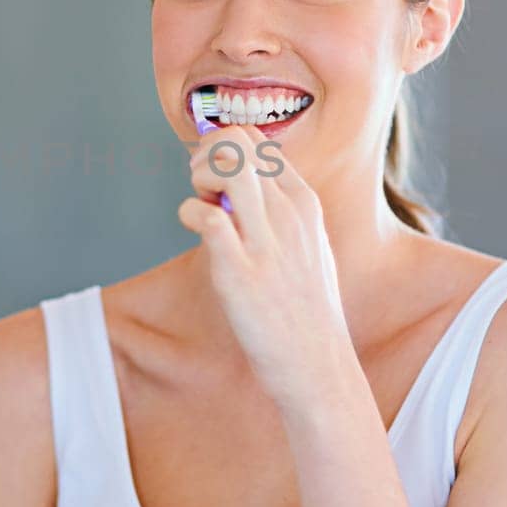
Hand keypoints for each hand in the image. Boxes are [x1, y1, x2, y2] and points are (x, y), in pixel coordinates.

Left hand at [179, 124, 346, 409]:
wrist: (318, 365)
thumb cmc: (306, 311)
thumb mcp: (309, 248)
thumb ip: (281, 213)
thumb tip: (240, 189)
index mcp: (305, 204)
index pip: (258, 141)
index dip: (224, 150)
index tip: (215, 181)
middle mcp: (289, 214)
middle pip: (237, 141)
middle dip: (205, 154)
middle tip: (201, 190)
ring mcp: (266, 242)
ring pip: (227, 166)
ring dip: (198, 176)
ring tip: (199, 204)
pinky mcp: (240, 272)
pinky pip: (207, 217)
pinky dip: (189, 213)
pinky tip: (193, 229)